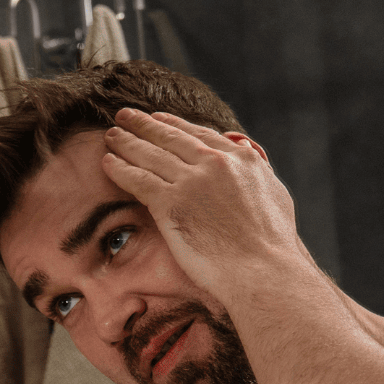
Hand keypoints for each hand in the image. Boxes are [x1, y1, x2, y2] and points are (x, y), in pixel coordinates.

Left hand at [100, 109, 310, 299]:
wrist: (262, 268)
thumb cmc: (272, 243)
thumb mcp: (275, 194)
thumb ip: (258, 169)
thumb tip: (246, 150)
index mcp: (242, 159)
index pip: (200, 135)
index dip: (174, 125)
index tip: (158, 118)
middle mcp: (215, 163)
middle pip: (171, 138)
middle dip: (144, 125)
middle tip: (125, 115)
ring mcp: (191, 182)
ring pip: (151, 155)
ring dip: (127, 142)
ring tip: (111, 135)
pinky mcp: (171, 203)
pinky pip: (138, 179)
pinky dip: (120, 169)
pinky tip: (107, 162)